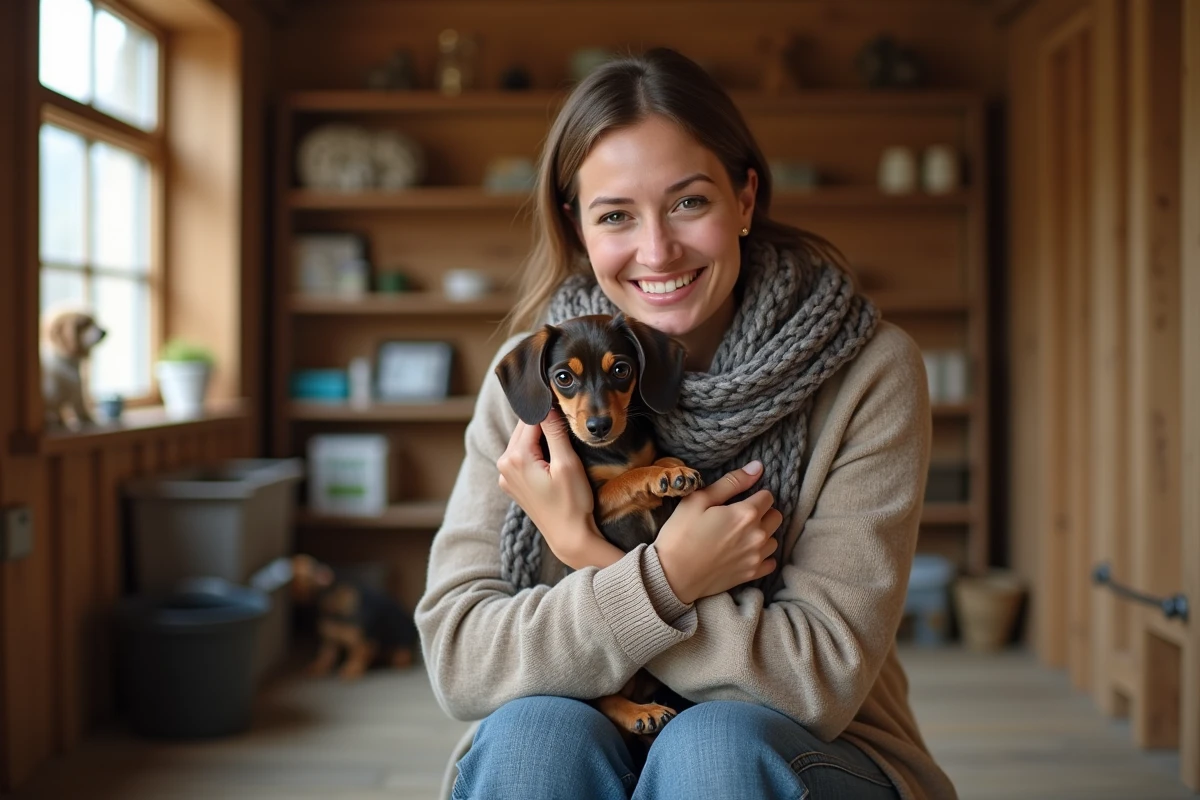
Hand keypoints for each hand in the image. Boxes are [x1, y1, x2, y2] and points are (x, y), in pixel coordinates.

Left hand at [496, 409, 620, 568]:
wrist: (568, 537)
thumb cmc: (571, 503)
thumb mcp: (567, 464)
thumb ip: (555, 432)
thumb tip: (547, 406)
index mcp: (515, 458)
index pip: (531, 419)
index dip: (549, 410)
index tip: (564, 404)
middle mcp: (504, 466)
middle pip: (524, 430)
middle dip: (543, 423)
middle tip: (565, 420)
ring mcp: (505, 477)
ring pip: (522, 442)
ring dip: (539, 437)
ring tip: (561, 438)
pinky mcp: (512, 485)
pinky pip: (521, 457)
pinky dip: (534, 451)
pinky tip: (551, 457)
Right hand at [654, 461, 781, 603]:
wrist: (672, 575)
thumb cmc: (681, 534)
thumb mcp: (699, 499)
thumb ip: (731, 482)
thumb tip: (757, 467)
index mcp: (746, 513)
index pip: (768, 496)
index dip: (754, 494)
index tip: (738, 500)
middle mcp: (757, 535)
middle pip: (776, 516)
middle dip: (762, 513)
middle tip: (739, 516)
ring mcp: (756, 557)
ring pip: (774, 539)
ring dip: (763, 534)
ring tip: (741, 535)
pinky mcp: (751, 574)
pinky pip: (770, 562)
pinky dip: (762, 556)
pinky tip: (745, 553)